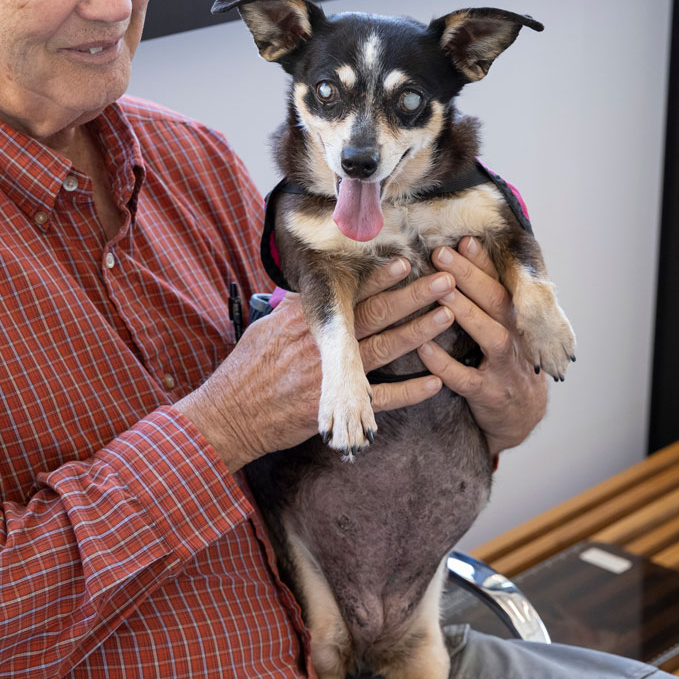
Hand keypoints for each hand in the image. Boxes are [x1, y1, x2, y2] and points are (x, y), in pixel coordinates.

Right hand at [178, 260, 455, 470]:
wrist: (230, 417)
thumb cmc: (246, 371)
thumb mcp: (265, 329)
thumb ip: (294, 310)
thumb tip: (311, 290)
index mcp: (305, 321)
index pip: (349, 294)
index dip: (380, 278)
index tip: (406, 261)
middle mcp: (322, 344)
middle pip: (376, 315)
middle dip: (413, 296)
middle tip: (445, 280)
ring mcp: (331, 376)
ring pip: (385, 349)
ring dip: (419, 332)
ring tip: (448, 315)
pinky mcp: (336, 407)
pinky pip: (382, 399)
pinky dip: (410, 392)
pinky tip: (435, 381)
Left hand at [416, 237, 548, 454]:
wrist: (522, 414)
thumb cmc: (504, 359)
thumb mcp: (504, 325)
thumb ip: (485, 296)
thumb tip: (461, 253)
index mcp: (515, 316)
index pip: (500, 282)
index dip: (482, 261)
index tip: (463, 239)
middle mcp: (515, 336)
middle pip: (495, 300)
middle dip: (469, 275)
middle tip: (440, 254)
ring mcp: (504, 366)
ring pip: (488, 335)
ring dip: (465, 311)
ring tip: (438, 290)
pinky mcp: (488, 394)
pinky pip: (466, 379)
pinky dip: (445, 364)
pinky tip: (424, 348)